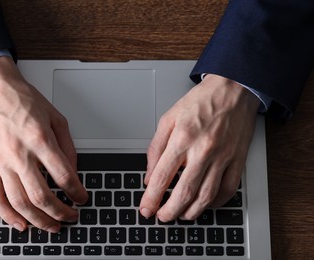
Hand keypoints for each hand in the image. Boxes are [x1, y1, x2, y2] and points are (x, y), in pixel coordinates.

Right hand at [0, 56, 87, 232]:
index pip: (64, 176)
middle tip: (72, 216)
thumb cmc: (23, 100)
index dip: (77, 192)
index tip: (82, 198)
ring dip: (38, 220)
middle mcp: (20, 153)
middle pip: (42, 196)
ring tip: (52, 226)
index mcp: (40, 139)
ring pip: (19, 202)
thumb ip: (67, 146)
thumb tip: (74, 171)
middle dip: (61, 212)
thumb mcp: (56, 117)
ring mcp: (1, 162)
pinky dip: (7, 215)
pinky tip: (21, 224)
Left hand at [140, 74, 259, 221]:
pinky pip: (228, 190)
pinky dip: (216, 203)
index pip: (161, 177)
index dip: (152, 198)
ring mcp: (223, 157)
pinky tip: (205, 205)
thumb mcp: (168, 119)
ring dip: (191, 212)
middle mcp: (202, 150)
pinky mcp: (238, 160)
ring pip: (206, 196)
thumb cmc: (199, 103)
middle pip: (184, 192)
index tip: (146, 209)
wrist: (233, 90)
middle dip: (169, 211)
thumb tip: (149, 176)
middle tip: (162, 217)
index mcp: (182, 138)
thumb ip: (155, 148)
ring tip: (181, 215)